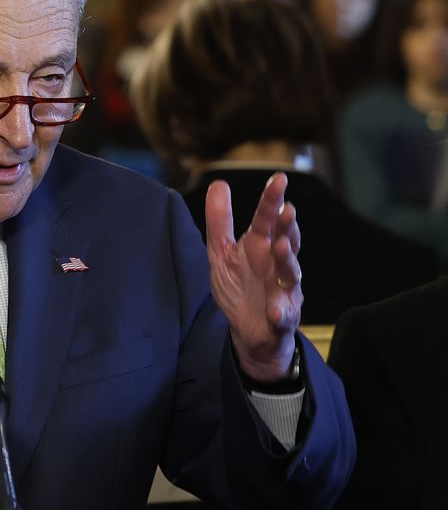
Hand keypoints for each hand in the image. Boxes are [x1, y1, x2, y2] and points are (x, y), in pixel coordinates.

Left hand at [204, 173, 302, 380]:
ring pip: (291, 274)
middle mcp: (278, 265)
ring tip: (280, 246)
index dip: (272, 201)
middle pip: (285, 242)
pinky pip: (284, 316)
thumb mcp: (221, 253)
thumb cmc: (240, 286)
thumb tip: (218, 184)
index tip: (278, 179)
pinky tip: (275, 310)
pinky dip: (281, 312)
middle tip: (286, 210)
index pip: (268, 220)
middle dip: (287, 227)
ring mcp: (284, 291)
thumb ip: (220, 222)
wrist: (249, 331)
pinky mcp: (283, 318)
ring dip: (287, 260)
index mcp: (262, 247)